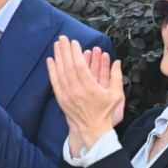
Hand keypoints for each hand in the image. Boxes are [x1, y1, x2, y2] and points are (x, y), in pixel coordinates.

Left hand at [46, 36, 123, 150]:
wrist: (93, 130)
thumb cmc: (106, 112)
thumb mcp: (116, 95)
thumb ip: (116, 77)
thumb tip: (117, 61)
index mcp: (90, 88)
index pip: (80, 66)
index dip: (75, 53)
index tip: (74, 42)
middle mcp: (77, 91)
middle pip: (68, 66)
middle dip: (65, 50)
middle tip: (63, 38)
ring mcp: (67, 96)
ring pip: (60, 73)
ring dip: (58, 57)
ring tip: (56, 45)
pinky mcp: (61, 100)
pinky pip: (55, 82)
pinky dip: (52, 71)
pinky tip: (50, 60)